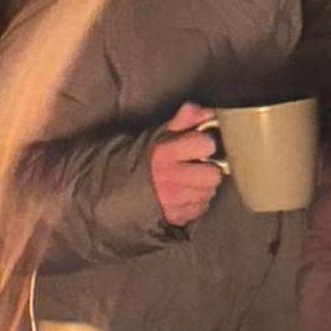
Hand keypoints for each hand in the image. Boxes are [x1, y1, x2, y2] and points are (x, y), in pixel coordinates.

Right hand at [149, 101, 223, 227]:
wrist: (117, 188)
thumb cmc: (146, 158)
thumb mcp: (161, 133)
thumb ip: (185, 119)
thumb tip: (209, 112)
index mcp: (166, 153)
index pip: (206, 144)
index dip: (205, 143)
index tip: (199, 145)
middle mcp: (171, 178)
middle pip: (214, 174)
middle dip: (209, 169)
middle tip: (198, 166)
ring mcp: (174, 201)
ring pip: (210, 192)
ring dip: (203, 187)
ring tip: (189, 180)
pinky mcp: (176, 217)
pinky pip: (202, 208)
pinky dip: (197, 202)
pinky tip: (184, 194)